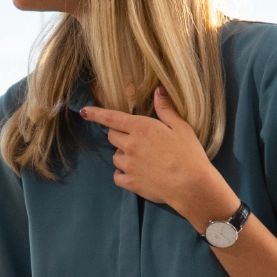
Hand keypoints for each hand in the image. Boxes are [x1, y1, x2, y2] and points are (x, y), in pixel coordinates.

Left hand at [81, 87, 238, 228]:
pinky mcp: (130, 183)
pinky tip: (135, 174)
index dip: (96, 114)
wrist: (192, 185)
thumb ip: (165, 109)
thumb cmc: (189, 154)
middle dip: (119, 135)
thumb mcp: (181, 127)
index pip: (112, 118)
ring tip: (141, 159)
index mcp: (141, 128)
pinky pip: (117, 176)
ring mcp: (128, 165)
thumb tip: (158, 91)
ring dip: (123, 155)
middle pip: (112, 137)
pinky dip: (122, 174)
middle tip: (136, 139)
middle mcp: (130, 145)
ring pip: (115, 157)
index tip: (84, 111)